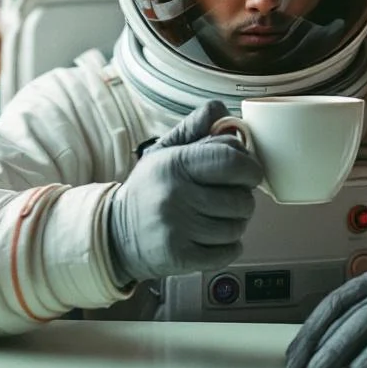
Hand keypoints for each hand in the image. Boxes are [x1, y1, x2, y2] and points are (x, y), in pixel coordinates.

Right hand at [107, 100, 263, 284]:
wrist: (116, 233)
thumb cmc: (150, 188)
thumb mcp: (165, 151)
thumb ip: (195, 129)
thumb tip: (221, 110)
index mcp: (175, 163)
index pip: (232, 160)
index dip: (250, 167)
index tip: (247, 172)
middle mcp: (175, 194)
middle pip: (242, 199)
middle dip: (243, 199)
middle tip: (228, 198)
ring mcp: (177, 228)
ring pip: (237, 228)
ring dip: (234, 224)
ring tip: (215, 218)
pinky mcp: (180, 257)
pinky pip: (229, 253)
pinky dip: (228, 247)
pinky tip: (212, 238)